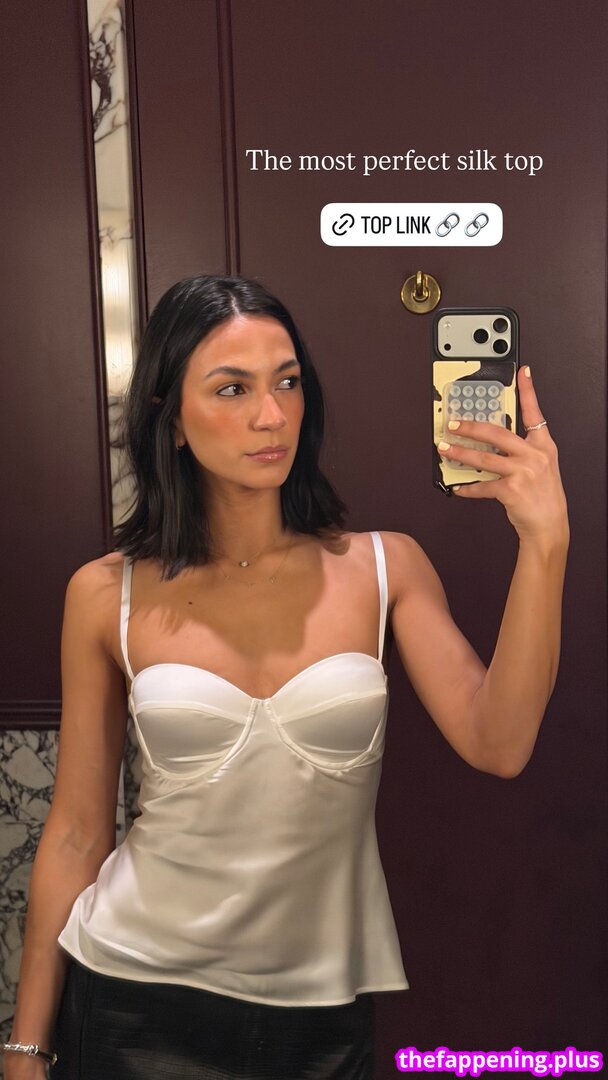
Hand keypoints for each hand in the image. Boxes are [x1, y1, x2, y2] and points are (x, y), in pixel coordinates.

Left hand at [437, 366, 568, 543]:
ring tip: (445, 449)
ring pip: (483, 458)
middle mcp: (535, 455)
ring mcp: (523, 471)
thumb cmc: (543, 496)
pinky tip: (458, 487)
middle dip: (470, 427)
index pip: (535, 412)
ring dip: (460, 453)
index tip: (522, 372)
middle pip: (497, 433)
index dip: (528, 391)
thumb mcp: (540, 466)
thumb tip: (490, 443)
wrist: (549, 525)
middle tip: (453, 424)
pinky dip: (468, 488)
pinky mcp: (512, 489)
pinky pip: (483, 486)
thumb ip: (521, 451)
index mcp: (543, 445)